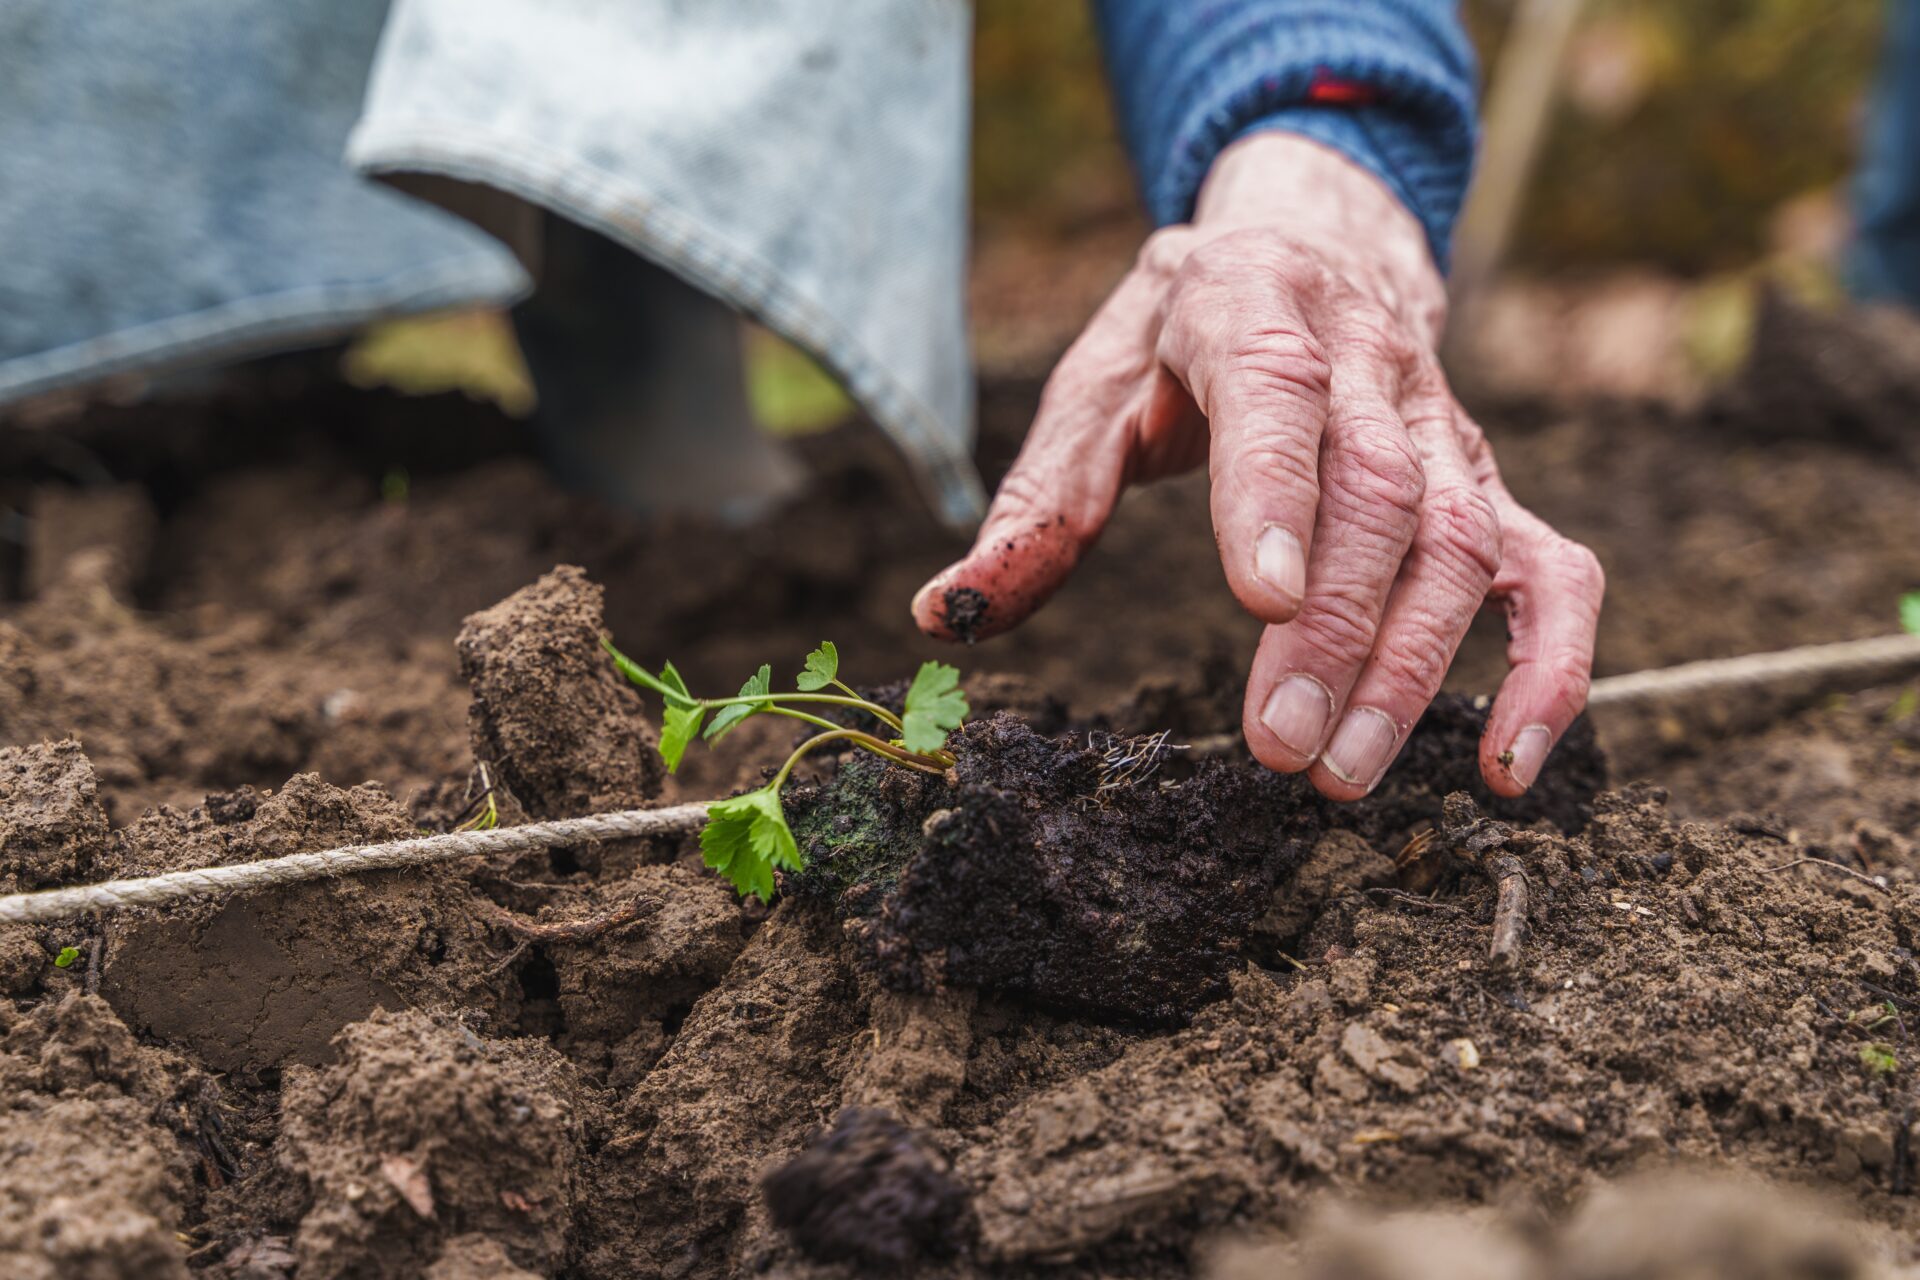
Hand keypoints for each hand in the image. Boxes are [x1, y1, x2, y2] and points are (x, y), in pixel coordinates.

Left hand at [912, 132, 1602, 799]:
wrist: (1310, 246)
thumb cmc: (1179, 340)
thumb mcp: (1094, 387)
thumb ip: (1035, 501)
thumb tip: (948, 614)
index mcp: (1252, 310)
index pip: (1277, 393)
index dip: (1277, 493)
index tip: (1263, 600)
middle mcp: (1370, 364)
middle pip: (1379, 495)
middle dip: (1334, 631)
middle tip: (1278, 751)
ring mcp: (1446, 429)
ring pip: (1462, 544)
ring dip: (1413, 669)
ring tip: (1341, 776)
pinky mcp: (1489, 487)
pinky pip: (1553, 573)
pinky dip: (1551, 668)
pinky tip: (1510, 767)